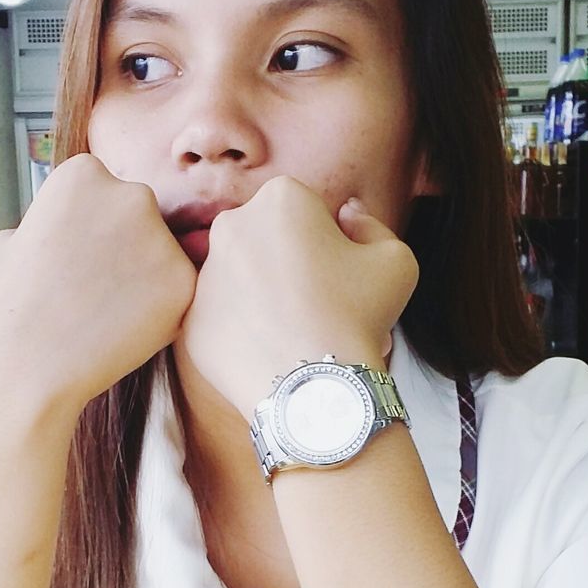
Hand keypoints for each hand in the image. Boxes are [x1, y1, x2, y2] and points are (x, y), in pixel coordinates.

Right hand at [0, 155, 195, 414]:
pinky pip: (177, 290)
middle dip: (124, 246)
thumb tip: (69, 222)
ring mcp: (161, 236)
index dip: (88, 229)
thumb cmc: (10, 307)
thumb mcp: (11, 239)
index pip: (104, 191)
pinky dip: (160, 310)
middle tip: (93, 288)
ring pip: (161, 254)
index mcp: (84, 173)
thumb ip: (49, 220)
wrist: (28, 364)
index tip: (71, 259)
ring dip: (145, 277)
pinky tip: (124, 329)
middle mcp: (130, 193)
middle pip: (139, 216)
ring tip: (106, 313)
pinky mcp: (184, 280)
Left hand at [179, 177, 417, 418]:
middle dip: (288, 261)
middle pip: (267, 238)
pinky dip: (242, 329)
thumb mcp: (395, 260)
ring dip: (262, 294)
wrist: (313, 388)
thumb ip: (370, 225)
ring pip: (240, 276)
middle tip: (316, 303)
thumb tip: (346, 215)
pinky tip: (269, 351)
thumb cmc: (358, 317)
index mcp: (281, 198)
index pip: (305, 210)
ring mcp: (205, 273)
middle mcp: (232, 224)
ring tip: (293, 331)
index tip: (338, 273)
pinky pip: (221, 317)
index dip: (327, 241)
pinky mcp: (191, 318)